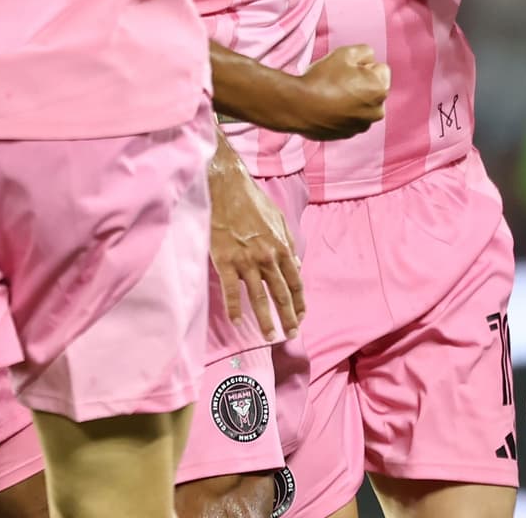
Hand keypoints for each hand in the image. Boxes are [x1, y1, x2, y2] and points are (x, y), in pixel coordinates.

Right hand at [208, 144, 304, 340]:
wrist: (226, 188)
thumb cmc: (252, 202)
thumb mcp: (279, 219)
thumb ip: (289, 243)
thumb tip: (296, 265)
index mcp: (282, 247)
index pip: (295, 282)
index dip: (299, 302)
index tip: (301, 317)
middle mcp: (267, 257)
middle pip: (280, 293)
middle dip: (288, 316)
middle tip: (291, 335)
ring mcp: (245, 260)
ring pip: (258, 296)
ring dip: (265, 319)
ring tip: (269, 336)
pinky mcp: (225, 260)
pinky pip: (231, 290)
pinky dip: (234, 308)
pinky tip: (237, 322)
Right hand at [289, 44, 389, 140]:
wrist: (297, 106)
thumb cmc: (322, 79)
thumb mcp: (345, 53)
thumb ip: (365, 52)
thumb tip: (369, 59)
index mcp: (379, 90)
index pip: (381, 69)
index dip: (363, 65)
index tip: (347, 69)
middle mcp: (376, 111)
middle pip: (374, 89)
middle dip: (362, 83)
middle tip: (339, 80)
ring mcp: (361, 125)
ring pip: (362, 105)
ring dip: (353, 99)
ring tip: (331, 94)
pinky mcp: (347, 134)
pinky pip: (350, 118)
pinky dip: (343, 113)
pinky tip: (327, 106)